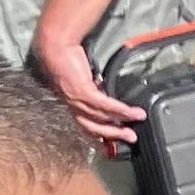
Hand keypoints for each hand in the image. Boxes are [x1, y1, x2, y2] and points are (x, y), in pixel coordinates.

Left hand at [31, 31, 146, 149]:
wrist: (55, 48)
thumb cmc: (64, 59)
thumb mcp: (77, 79)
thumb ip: (89, 88)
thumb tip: (103, 90)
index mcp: (68, 105)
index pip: (84, 126)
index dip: (98, 138)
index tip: (111, 147)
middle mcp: (70, 106)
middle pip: (93, 127)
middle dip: (113, 135)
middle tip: (131, 138)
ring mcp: (75, 100)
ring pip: (100, 117)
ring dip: (121, 121)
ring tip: (139, 120)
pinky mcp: (82, 90)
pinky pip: (104, 104)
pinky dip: (119, 109)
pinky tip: (131, 112)